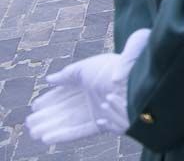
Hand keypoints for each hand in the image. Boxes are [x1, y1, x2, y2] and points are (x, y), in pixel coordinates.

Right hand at [26, 29, 149, 144]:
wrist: (130, 79)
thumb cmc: (110, 69)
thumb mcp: (86, 67)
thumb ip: (67, 74)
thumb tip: (49, 79)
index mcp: (89, 83)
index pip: (65, 94)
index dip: (50, 100)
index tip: (35, 106)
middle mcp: (92, 99)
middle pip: (65, 110)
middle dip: (47, 117)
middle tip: (29, 123)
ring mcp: (96, 112)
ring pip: (69, 122)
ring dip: (52, 127)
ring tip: (34, 133)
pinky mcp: (102, 124)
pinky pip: (79, 131)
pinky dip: (63, 135)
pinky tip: (47, 138)